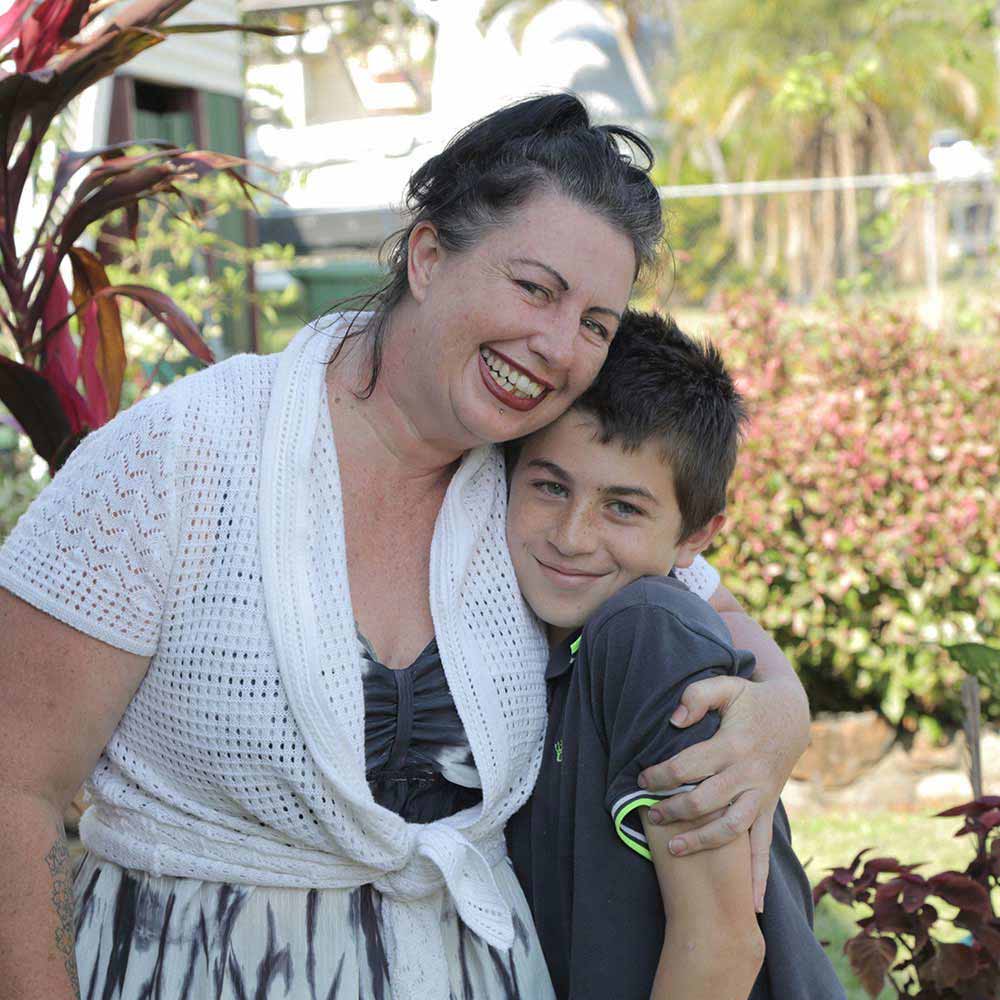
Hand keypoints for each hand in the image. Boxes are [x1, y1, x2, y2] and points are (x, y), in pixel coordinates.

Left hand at [638, 673, 807, 910]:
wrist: (792, 716)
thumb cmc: (749, 700)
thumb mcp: (725, 686)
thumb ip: (697, 696)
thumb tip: (674, 720)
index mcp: (733, 745)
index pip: (689, 766)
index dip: (662, 774)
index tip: (642, 779)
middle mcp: (747, 774)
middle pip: (706, 801)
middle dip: (674, 810)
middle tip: (650, 815)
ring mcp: (759, 795)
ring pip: (731, 828)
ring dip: (703, 841)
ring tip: (674, 849)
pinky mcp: (766, 808)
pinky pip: (763, 846)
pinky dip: (759, 876)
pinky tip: (753, 904)